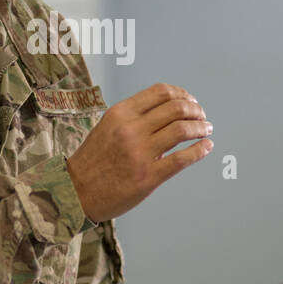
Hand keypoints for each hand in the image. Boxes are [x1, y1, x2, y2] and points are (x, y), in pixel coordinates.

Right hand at [64, 83, 212, 222]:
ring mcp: (140, 153)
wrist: (76, 191)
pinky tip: (206, 147)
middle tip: (202, 117)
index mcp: (121, 113)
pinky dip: (200, 150)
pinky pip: (182, 159)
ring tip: (206, 130)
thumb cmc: (93, 160)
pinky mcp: (148, 176)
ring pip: (183, 130)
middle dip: (196, 111)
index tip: (191, 101)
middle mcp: (131, 129)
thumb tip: (167, 112)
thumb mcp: (108, 127)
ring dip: (201, 127)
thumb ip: (134, 117)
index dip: (183, 94)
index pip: (161, 92)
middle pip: (177, 108)